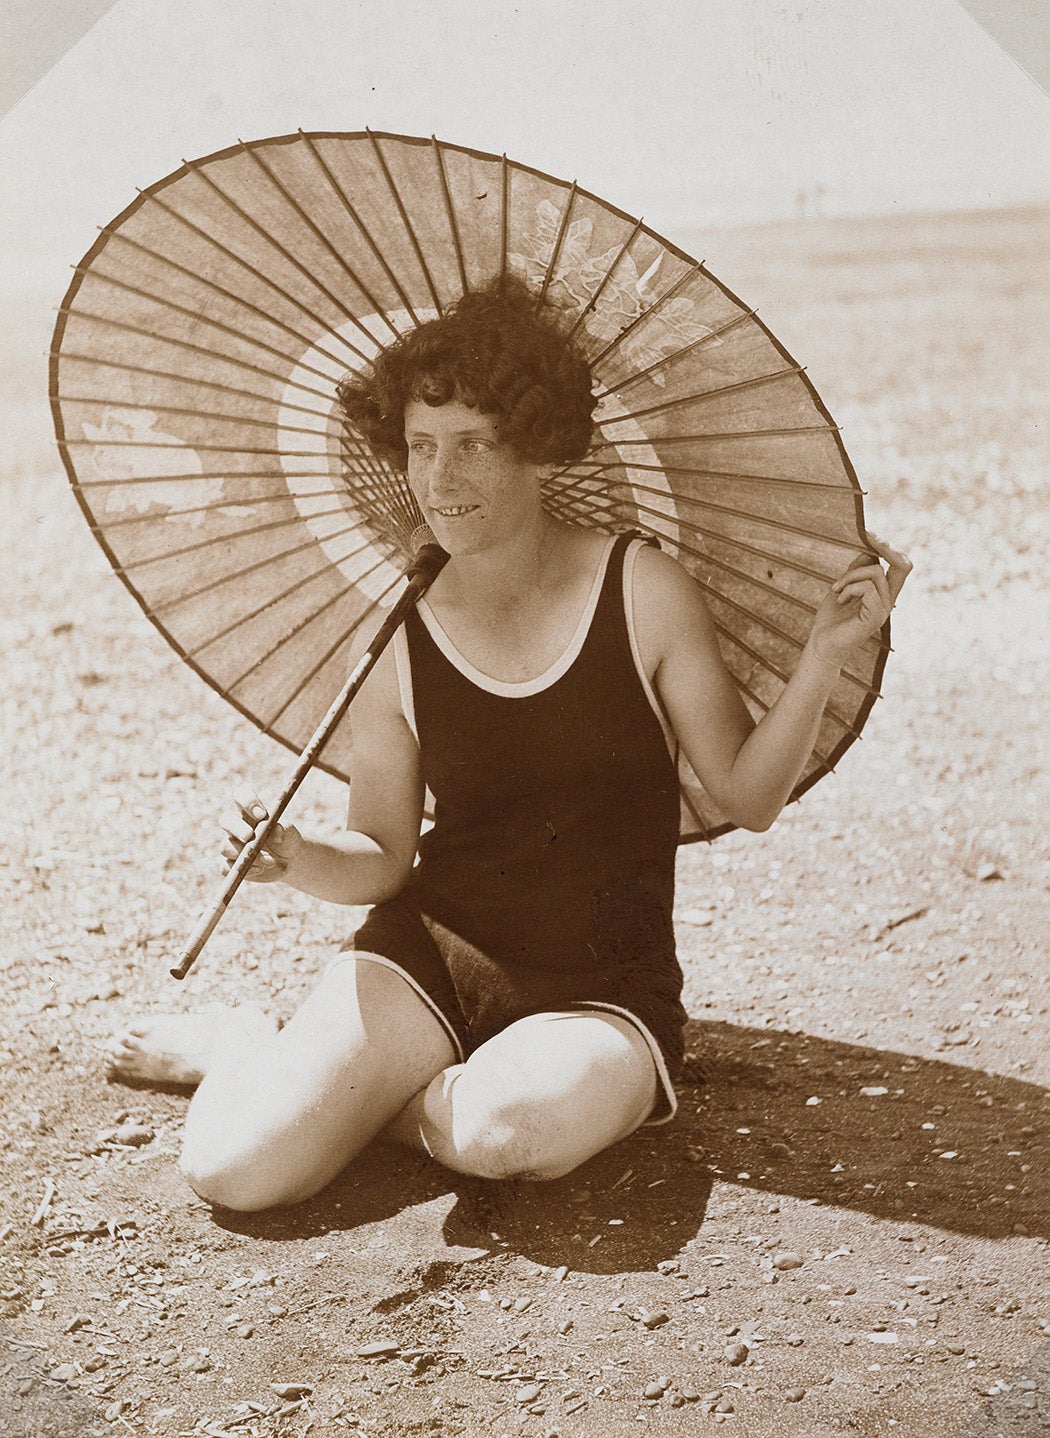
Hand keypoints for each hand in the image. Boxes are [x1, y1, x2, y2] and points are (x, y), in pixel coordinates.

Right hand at [218, 793, 302, 883]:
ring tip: (270, 861)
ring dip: (246, 854)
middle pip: (225, 820)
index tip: (262, 814)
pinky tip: (259, 870)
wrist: (289, 861)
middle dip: (236, 828)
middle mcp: (237, 827)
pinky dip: (243, 870)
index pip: (240, 796)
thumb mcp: (290, 833)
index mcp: (250, 812)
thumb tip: (277, 829)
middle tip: (250, 836)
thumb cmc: (287, 840)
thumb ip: (285, 829)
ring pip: (226, 847)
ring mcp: (232, 846)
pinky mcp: (231, 866)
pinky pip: (225, 867)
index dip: (247, 801)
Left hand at [808, 529, 912, 665]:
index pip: (899, 565)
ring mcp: (884, 609)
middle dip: (885, 546)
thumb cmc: (831, 618)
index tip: (868, 533)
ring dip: (849, 576)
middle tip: (867, 536)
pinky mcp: (876, 617)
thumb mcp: (843, 587)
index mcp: (883, 593)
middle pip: (902, 565)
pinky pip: (867, 587)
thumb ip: (856, 571)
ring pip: (875, 573)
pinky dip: (849, 588)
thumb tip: (868, 551)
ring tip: (836, 590)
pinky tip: (839, 598)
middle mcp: (888, 600)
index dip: (888, 547)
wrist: (821, 644)